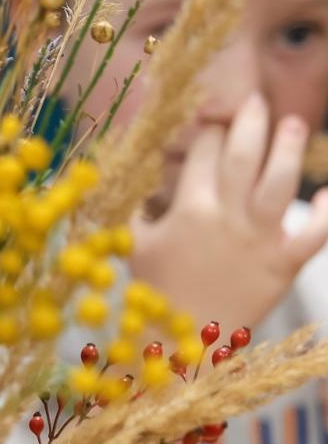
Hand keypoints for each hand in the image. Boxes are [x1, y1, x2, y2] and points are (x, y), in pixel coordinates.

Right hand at [131, 94, 327, 330]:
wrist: (178, 343)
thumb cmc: (152, 293)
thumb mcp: (134, 245)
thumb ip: (137, 210)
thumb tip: (136, 182)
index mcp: (189, 210)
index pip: (202, 155)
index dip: (209, 132)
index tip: (213, 120)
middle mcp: (226, 218)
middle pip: (244, 156)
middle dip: (251, 122)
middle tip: (257, 101)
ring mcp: (258, 240)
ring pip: (280, 184)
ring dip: (288, 149)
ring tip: (293, 124)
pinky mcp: (282, 265)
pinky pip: (314, 236)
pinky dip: (324, 214)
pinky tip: (324, 196)